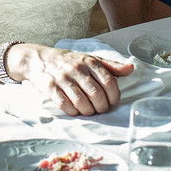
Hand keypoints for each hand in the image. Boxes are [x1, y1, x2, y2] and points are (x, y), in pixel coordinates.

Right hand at [12, 46, 134, 115]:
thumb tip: (131, 69)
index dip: (114, 96)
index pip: (109, 81)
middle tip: (100, 109)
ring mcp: (63, 78)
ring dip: (88, 111)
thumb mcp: (91, 59)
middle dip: (101, 107)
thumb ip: (111, 66)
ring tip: (89, 111)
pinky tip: (75, 111)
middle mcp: (77, 69)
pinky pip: (64, 105)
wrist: (39, 59)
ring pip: (81, 101)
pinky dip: (72, 112)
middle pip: (96, 94)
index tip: (113, 102)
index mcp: (90, 62)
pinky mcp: (50, 87)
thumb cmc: (69, 61)